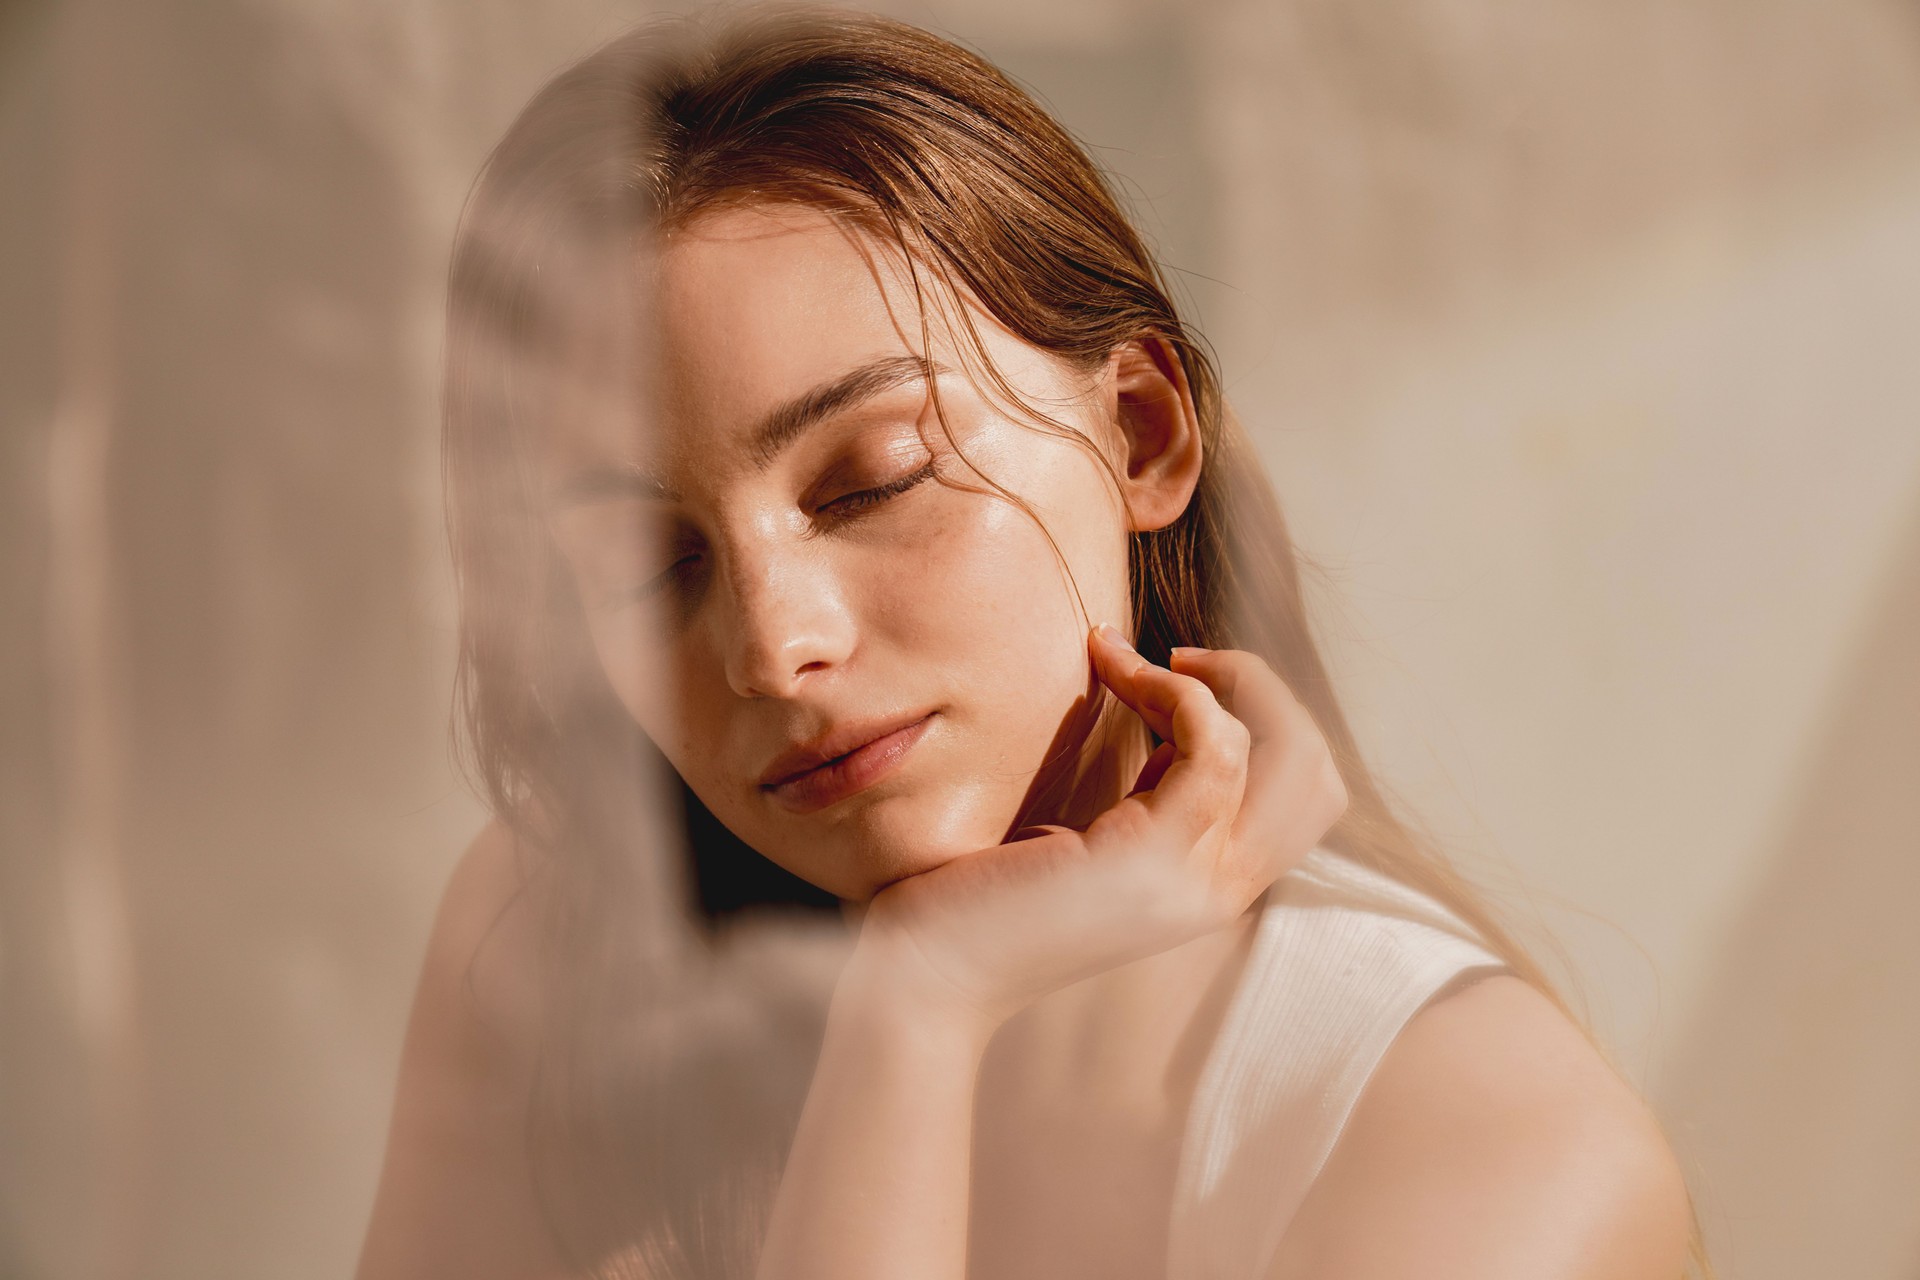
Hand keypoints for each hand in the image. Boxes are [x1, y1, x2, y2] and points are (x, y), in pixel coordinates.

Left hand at [848, 625, 1349, 1035]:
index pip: (1299, 795)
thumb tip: (1161, 715)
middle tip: (1182, 659)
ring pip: (1284, 754)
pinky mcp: (1150, 860)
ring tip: (1132, 659)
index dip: (1256, 717)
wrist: (924, 975)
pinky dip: (1173, 690)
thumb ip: (1141, 798)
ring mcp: (1193, 882)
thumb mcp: (1084, 841)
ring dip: (1215, 680)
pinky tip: (1111, 669)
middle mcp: (1217, 893)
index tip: (1169, 677)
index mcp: (1206, 888)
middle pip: (1317, 775)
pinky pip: (1213, 747)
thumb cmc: (979, 902)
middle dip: (1265, 692)